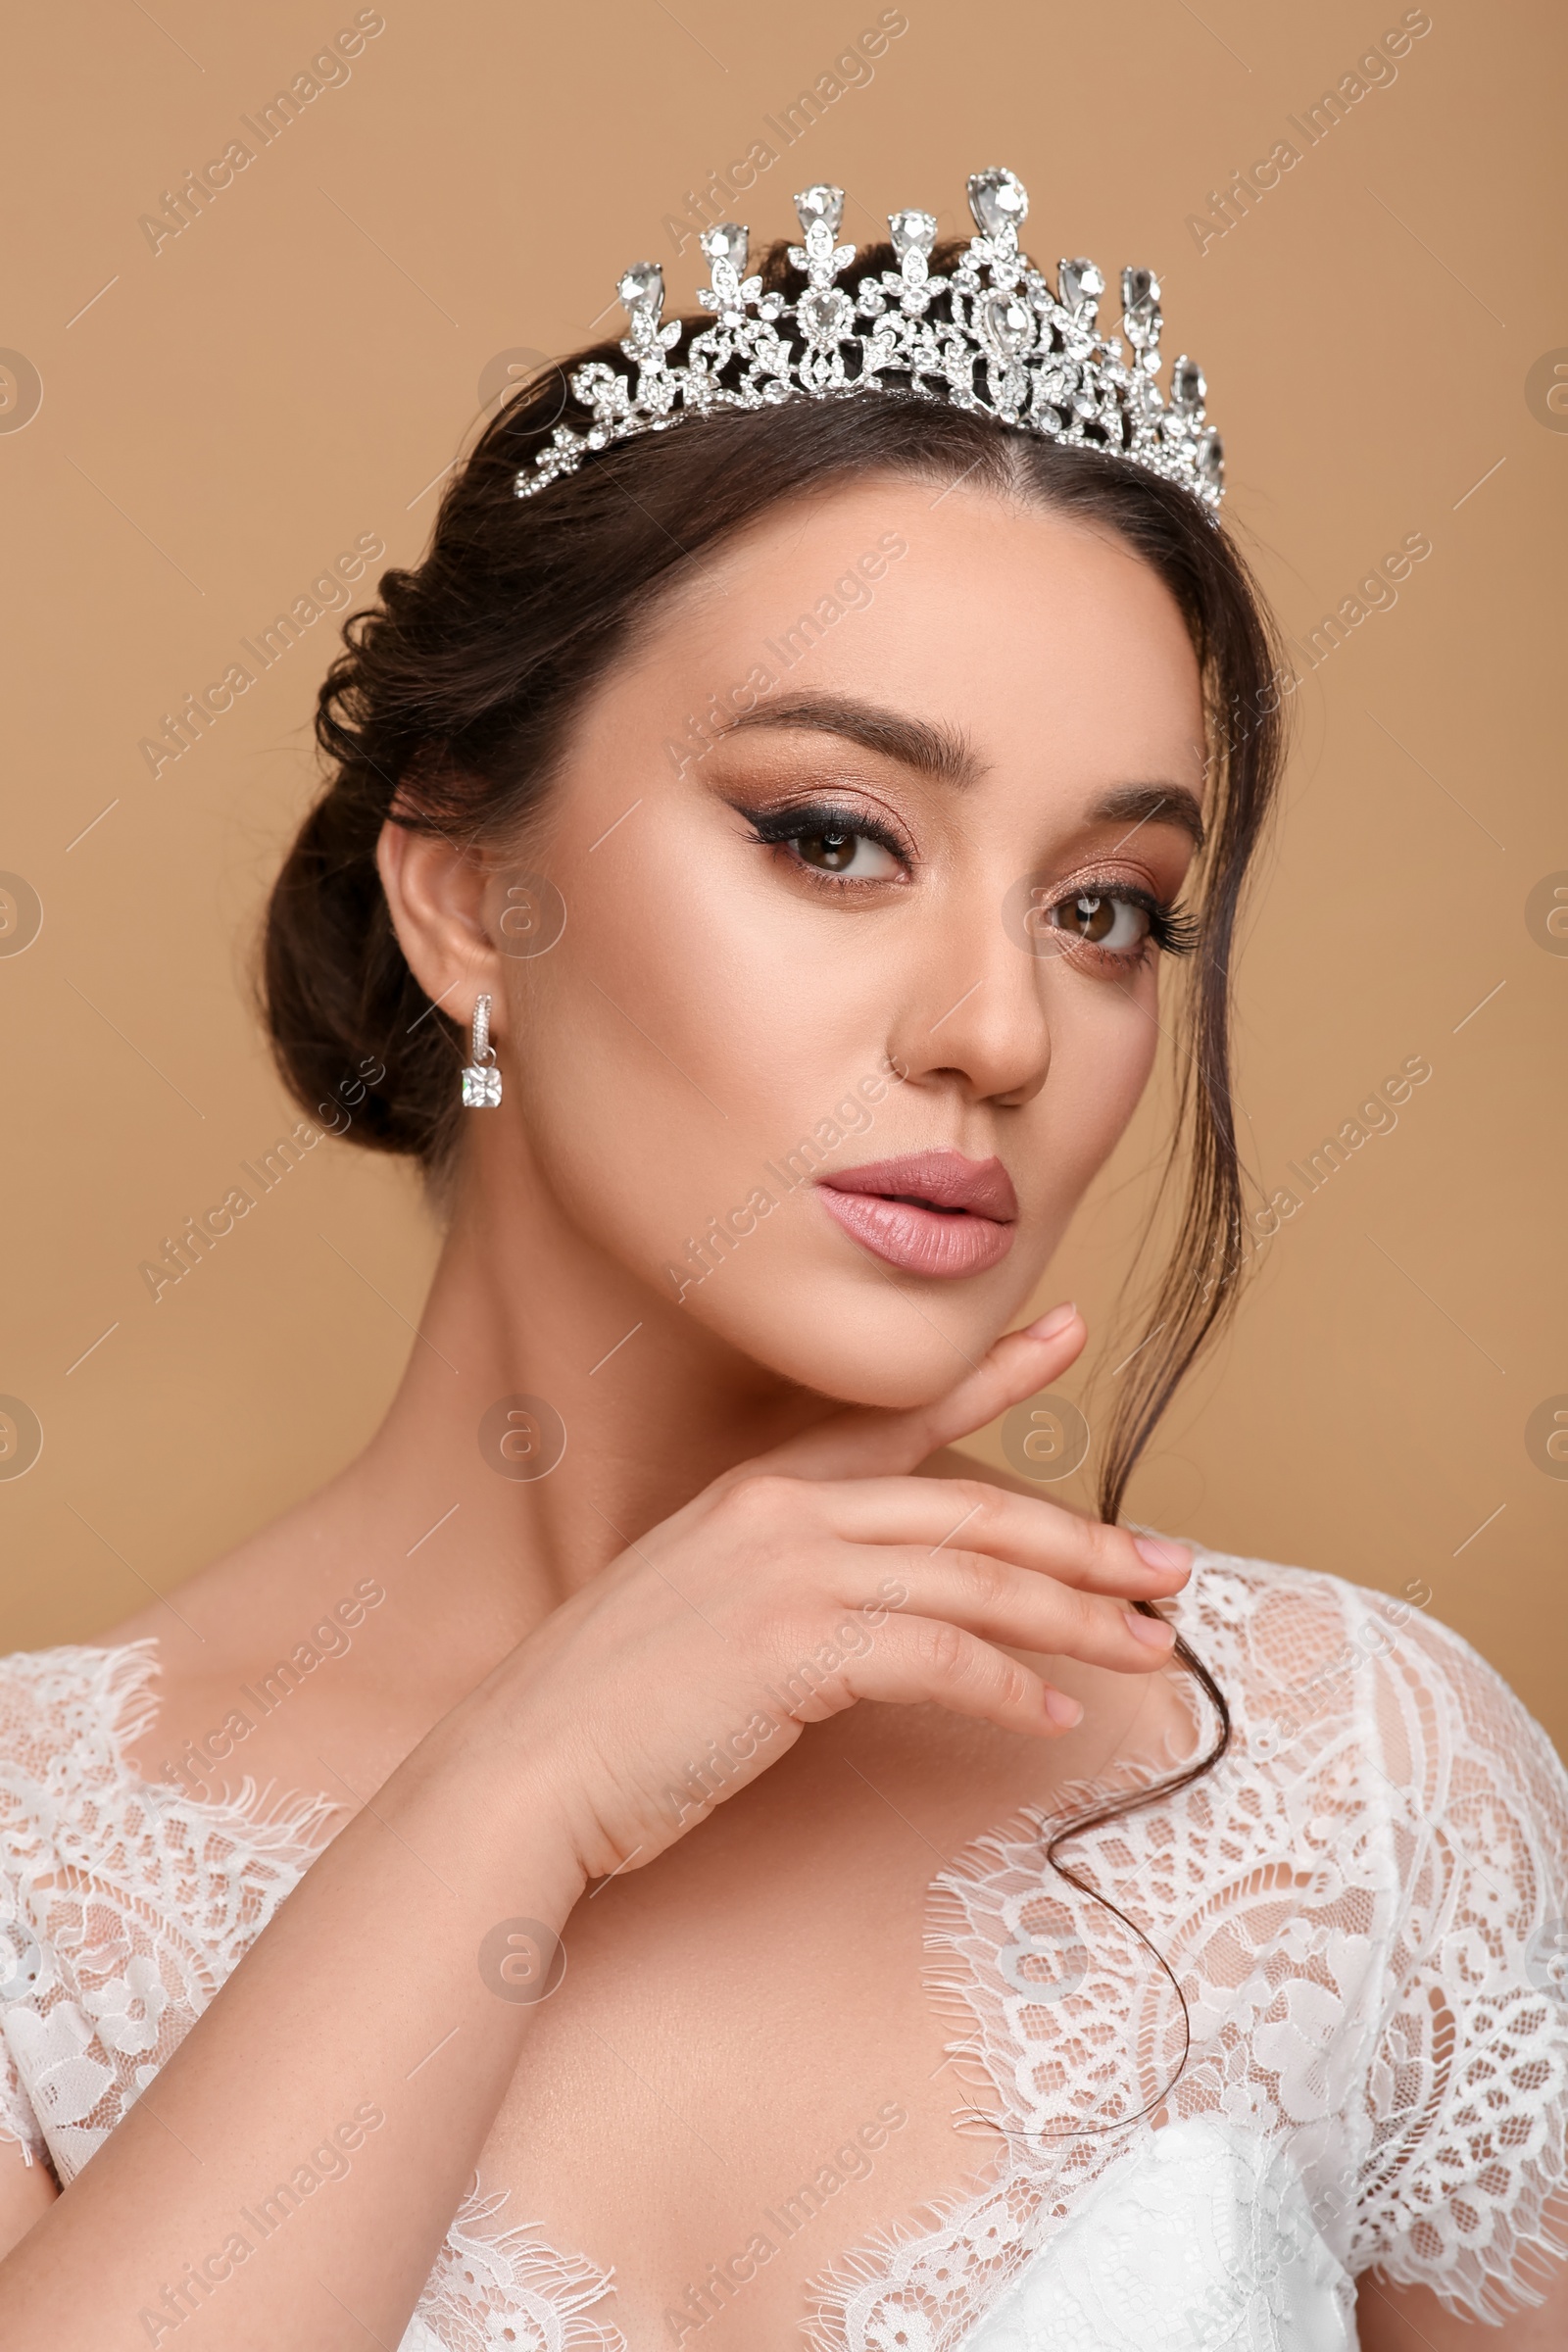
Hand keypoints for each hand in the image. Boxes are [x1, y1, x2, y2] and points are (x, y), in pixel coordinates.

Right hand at [487, 1304, 1191, 1882]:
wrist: (521, 1770)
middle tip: (1167, 1567)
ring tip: (1146, 1647)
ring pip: (975, 1579)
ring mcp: (787, 1573)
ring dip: (1076, 1617)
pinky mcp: (797, 1647)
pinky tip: (1050, 1713)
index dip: (995, 1376)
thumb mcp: (695, 1613)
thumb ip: (783, 1589)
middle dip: (1084, 1540)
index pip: (900, 1420)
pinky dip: (1007, 1684)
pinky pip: (941, 1655)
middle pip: (971, 1510)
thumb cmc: (607, 1714)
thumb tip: (873, 1616)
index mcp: (757, 1495)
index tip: (1069, 1337)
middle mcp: (780, 1513)